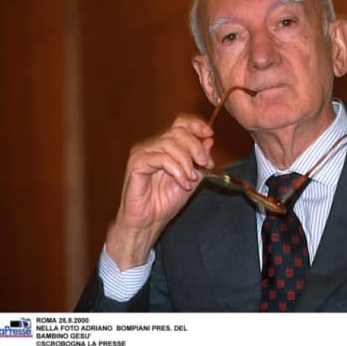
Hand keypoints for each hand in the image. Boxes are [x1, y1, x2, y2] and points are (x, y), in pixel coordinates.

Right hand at [106, 114, 214, 269]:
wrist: (149, 221)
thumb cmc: (166, 201)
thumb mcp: (192, 178)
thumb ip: (199, 160)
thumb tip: (209, 140)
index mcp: (166, 145)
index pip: (180, 123)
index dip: (196, 125)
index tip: (210, 133)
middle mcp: (153, 145)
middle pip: (178, 132)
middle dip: (196, 147)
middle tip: (205, 164)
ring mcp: (143, 152)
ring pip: (170, 144)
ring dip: (186, 163)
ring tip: (191, 180)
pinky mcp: (136, 163)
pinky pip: (161, 158)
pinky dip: (176, 170)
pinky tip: (182, 183)